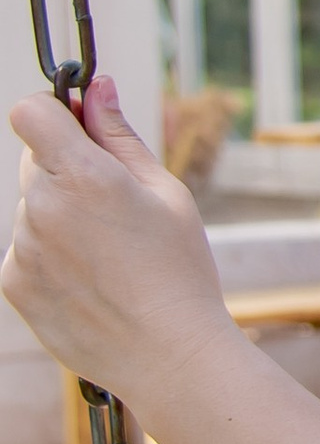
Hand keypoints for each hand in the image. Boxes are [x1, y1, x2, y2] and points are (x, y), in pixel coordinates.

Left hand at [3, 76, 233, 414]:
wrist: (167, 355)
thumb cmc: (179, 271)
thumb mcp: (165, 193)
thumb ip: (119, 136)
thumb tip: (97, 88)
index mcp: (83, 176)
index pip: (30, 113)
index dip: (52, 112)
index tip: (75, 125)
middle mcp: (42, 208)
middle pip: (34, 160)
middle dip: (65, 167)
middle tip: (114, 203)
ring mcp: (22, 248)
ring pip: (31, 206)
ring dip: (59, 213)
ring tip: (108, 254)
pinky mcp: (13, 283)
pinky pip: (25, 247)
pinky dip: (50, 253)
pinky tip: (91, 278)